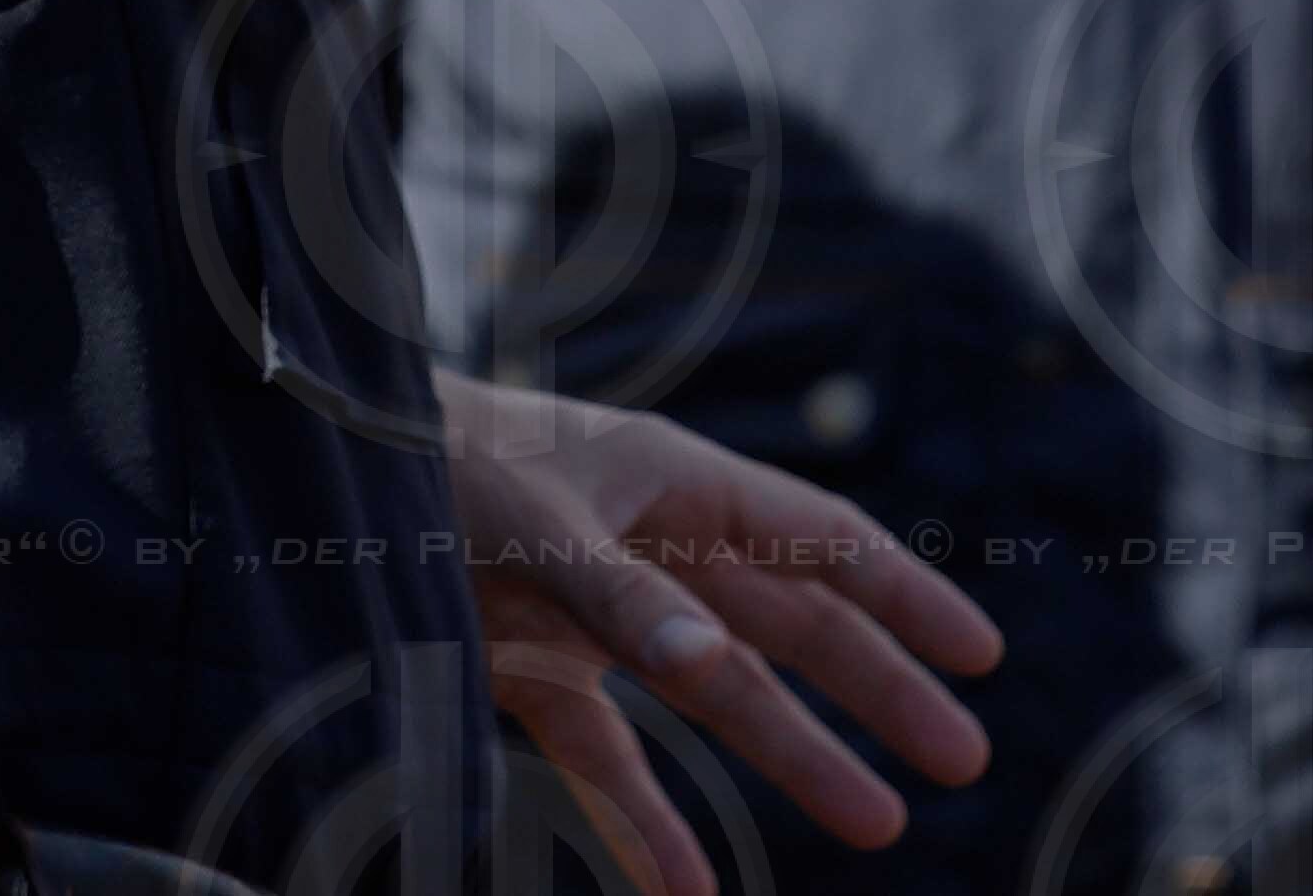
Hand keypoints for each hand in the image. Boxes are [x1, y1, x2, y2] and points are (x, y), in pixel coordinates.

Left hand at [435, 376, 999, 895]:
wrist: (332, 472)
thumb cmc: (441, 460)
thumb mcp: (535, 518)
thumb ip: (620, 593)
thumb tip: (707, 661)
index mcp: (678, 485)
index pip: (819, 542)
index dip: (904, 594)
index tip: (980, 654)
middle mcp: (657, 552)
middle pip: (793, 628)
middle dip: (880, 691)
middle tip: (962, 761)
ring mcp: (603, 619)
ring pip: (724, 696)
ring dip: (798, 758)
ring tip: (878, 825)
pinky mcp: (538, 676)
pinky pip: (613, 762)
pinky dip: (651, 826)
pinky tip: (691, 892)